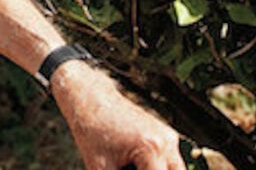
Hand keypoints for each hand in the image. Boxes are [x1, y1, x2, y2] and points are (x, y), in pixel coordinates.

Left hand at [50, 61, 185, 169]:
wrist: (89, 98)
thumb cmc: (91, 129)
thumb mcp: (99, 165)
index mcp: (151, 149)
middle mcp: (165, 142)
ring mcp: (168, 136)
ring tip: (131, 167)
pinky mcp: (165, 133)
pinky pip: (171, 159)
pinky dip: (160, 168)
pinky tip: (138, 166)